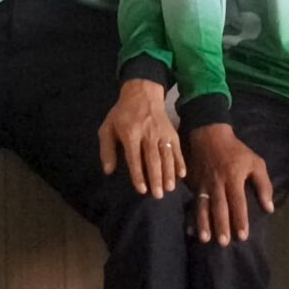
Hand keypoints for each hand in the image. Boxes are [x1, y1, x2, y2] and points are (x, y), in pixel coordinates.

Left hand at [98, 79, 183, 197]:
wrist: (142, 93)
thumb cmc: (122, 114)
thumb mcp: (108, 127)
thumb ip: (107, 150)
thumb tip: (108, 171)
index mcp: (130, 133)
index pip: (134, 157)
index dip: (138, 174)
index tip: (142, 189)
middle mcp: (147, 133)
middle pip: (153, 158)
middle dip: (156, 178)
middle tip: (158, 195)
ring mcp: (161, 132)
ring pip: (166, 155)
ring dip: (168, 173)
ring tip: (169, 188)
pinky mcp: (171, 132)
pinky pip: (176, 149)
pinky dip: (180, 162)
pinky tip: (182, 174)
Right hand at [186, 123, 274, 245]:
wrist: (209, 134)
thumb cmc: (236, 151)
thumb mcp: (255, 162)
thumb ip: (263, 185)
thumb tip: (269, 208)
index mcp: (234, 177)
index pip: (237, 201)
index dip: (240, 218)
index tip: (243, 236)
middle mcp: (218, 182)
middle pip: (219, 206)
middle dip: (221, 225)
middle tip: (223, 242)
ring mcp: (204, 184)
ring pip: (203, 206)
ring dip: (204, 223)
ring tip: (205, 239)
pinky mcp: (195, 184)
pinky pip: (193, 202)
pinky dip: (191, 216)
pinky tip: (190, 229)